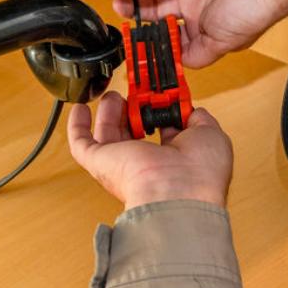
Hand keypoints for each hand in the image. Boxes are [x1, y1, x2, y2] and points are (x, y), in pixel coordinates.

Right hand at [67, 91, 233, 208]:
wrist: (178, 195)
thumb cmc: (199, 174)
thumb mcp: (210, 134)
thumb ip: (199, 119)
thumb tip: (190, 110)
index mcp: (173, 159)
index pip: (163, 132)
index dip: (161, 111)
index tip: (161, 93)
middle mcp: (146, 163)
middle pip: (133, 131)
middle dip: (134, 109)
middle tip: (136, 92)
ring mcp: (122, 163)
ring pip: (109, 134)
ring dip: (110, 111)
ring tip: (113, 95)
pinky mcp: (101, 162)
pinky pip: (82, 144)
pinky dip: (77, 126)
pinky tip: (79, 109)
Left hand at [108, 0, 287, 67]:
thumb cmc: (251, 12)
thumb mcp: (222, 45)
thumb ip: (197, 56)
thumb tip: (177, 66)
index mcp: (203, 27)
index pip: (170, 35)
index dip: (150, 38)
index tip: (132, 40)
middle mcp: (197, 4)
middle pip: (158, 10)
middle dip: (136, 12)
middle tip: (119, 10)